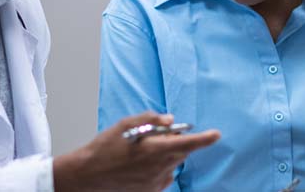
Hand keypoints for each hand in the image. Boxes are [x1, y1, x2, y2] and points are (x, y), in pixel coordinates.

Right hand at [53, 111, 220, 191]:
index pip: (187, 143)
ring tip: (142, 153)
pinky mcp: (149, 191)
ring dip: (165, 156)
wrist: (88, 175)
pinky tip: (141, 166)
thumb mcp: (126, 125)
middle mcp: (158, 168)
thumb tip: (171, 121)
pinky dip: (159, 169)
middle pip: (180, 152)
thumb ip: (151, 119)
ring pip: (172, 165)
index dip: (204, 139)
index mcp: (155, 149)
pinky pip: (163, 177)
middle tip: (158, 135)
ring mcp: (154, 182)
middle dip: (176, 142)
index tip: (216, 135)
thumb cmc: (105, 148)